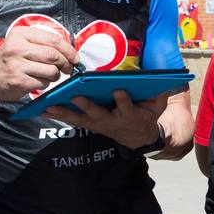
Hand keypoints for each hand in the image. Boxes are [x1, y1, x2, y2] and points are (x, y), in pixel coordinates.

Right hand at [0, 26, 77, 103]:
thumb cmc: (9, 60)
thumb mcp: (20, 43)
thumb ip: (41, 43)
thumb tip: (70, 50)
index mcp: (20, 34)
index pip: (53, 39)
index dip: (68, 49)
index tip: (75, 57)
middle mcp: (17, 48)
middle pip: (54, 55)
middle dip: (66, 63)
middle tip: (68, 68)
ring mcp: (17, 65)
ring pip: (51, 70)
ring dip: (56, 75)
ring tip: (49, 75)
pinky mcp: (19, 81)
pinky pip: (44, 83)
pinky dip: (46, 84)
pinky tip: (38, 81)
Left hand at [45, 90, 168, 149]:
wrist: (140, 137)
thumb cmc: (148, 114)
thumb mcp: (159, 105)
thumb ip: (163, 91)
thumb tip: (169, 77)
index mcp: (131, 115)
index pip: (127, 106)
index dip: (123, 99)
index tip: (118, 91)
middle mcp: (113, 121)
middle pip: (99, 114)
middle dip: (88, 106)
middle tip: (77, 96)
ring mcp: (100, 124)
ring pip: (81, 119)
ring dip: (65, 112)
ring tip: (49, 106)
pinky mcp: (91, 125)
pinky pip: (73, 120)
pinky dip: (59, 115)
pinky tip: (44, 109)